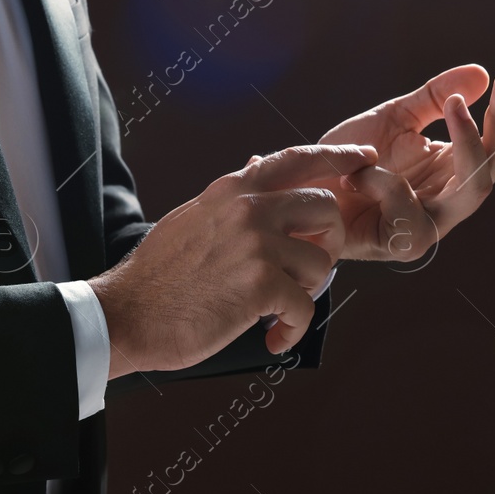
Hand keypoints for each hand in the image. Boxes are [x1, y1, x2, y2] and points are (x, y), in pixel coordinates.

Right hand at [89, 144, 376, 379]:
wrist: (127, 314)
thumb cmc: (160, 275)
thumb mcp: (194, 216)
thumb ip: (232, 194)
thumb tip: (259, 162)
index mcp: (232, 189)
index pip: (297, 158)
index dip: (339, 156)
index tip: (367, 158)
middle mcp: (247, 207)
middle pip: (326, 208)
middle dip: (327, 242)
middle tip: (306, 271)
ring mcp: (255, 243)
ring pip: (322, 262)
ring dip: (307, 292)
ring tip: (277, 308)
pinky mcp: (260, 284)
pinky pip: (306, 306)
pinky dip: (293, 329)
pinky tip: (274, 337)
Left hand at [316, 65, 494, 262]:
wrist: (299, 196)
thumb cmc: (347, 161)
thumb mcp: (392, 118)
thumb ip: (433, 97)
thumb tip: (481, 72)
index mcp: (455, 164)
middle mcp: (452, 195)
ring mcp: (432, 223)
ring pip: (475, 189)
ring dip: (469, 142)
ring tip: (454, 106)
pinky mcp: (402, 244)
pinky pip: (412, 214)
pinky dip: (390, 184)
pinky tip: (366, 171)